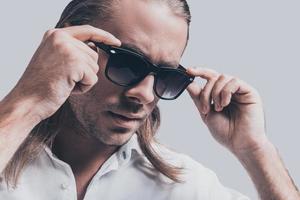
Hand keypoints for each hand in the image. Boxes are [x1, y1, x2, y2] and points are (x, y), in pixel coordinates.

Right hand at [5, 25, 120, 121]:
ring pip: (94, 67)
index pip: (87, 31)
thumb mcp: (55, 59)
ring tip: (64, 82)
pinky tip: (67, 88)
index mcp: (55, 34)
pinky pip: (93, 78)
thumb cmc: (41, 84)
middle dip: (85, 70)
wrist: (28, 101)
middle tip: (64, 78)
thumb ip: (72, 49)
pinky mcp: (74, 63)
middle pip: (93, 54)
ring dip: (83, 79)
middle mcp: (61, 37)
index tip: (116, 42)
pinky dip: (84, 87)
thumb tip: (95, 48)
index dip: (104, 36)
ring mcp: (67, 49)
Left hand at [186, 67, 266, 154]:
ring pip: (222, 78)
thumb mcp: (207, 113)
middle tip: (204, 109)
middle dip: (205, 91)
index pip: (210, 77)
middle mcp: (230, 90)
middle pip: (213, 77)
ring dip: (215, 93)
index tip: (188, 71)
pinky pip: (234, 82)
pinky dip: (225, 92)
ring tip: (217, 108)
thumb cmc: (226, 132)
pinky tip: (225, 104)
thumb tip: (188, 83)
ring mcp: (240, 90)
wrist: (241, 144)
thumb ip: (198, 98)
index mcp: (220, 94)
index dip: (199, 72)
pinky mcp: (250, 92)